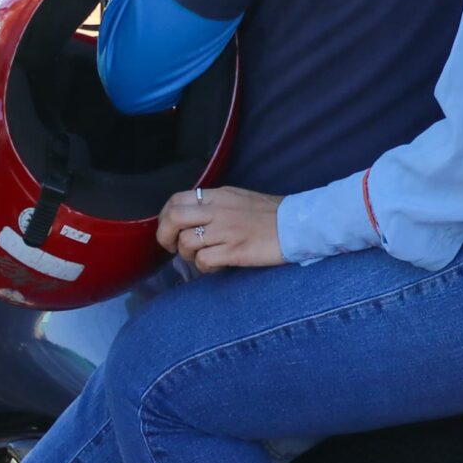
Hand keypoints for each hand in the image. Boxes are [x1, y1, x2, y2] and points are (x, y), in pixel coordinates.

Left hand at [158, 185, 285, 271]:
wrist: (297, 225)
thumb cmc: (270, 214)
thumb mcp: (238, 198)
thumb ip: (214, 204)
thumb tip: (190, 217)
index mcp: (218, 196)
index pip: (176, 199)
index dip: (165, 217)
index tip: (170, 229)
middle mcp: (218, 210)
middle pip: (174, 218)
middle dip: (165, 236)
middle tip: (173, 247)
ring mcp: (226, 230)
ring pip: (186, 243)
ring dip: (187, 255)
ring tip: (201, 257)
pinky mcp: (235, 251)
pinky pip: (204, 261)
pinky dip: (204, 267)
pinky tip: (215, 266)